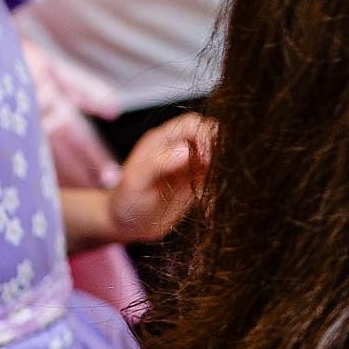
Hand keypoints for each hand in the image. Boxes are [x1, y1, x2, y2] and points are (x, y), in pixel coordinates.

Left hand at [106, 113, 212, 244]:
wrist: (126, 224)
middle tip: (220, 174)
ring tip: (216, 192)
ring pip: (217, 156)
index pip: (192, 124)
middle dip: (220, 151)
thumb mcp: (135, 182)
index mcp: (162, 140)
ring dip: (223, 170)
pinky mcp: (198, 182)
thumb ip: (158, 163)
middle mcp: (179, 149)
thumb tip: (186, 150)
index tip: (208, 158)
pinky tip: (209, 209)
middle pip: (210, 137)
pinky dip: (219, 190)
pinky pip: (217, 179)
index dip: (204, 135)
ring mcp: (190, 165)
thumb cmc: (125, 201)